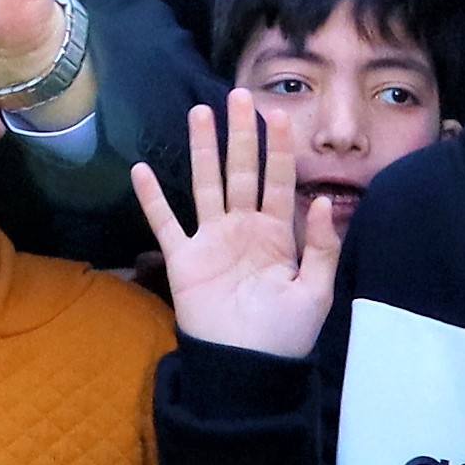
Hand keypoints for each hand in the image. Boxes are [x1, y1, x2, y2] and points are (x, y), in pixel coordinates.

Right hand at [139, 103, 340, 359]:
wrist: (247, 368)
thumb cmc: (285, 334)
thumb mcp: (315, 292)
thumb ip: (321, 246)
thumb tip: (323, 200)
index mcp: (277, 234)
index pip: (279, 181)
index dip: (280, 148)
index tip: (279, 112)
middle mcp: (243, 229)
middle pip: (242, 171)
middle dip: (241, 134)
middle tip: (239, 95)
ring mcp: (212, 241)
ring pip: (206, 184)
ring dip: (203, 150)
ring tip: (200, 113)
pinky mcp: (184, 260)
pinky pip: (166, 224)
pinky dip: (153, 199)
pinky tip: (141, 170)